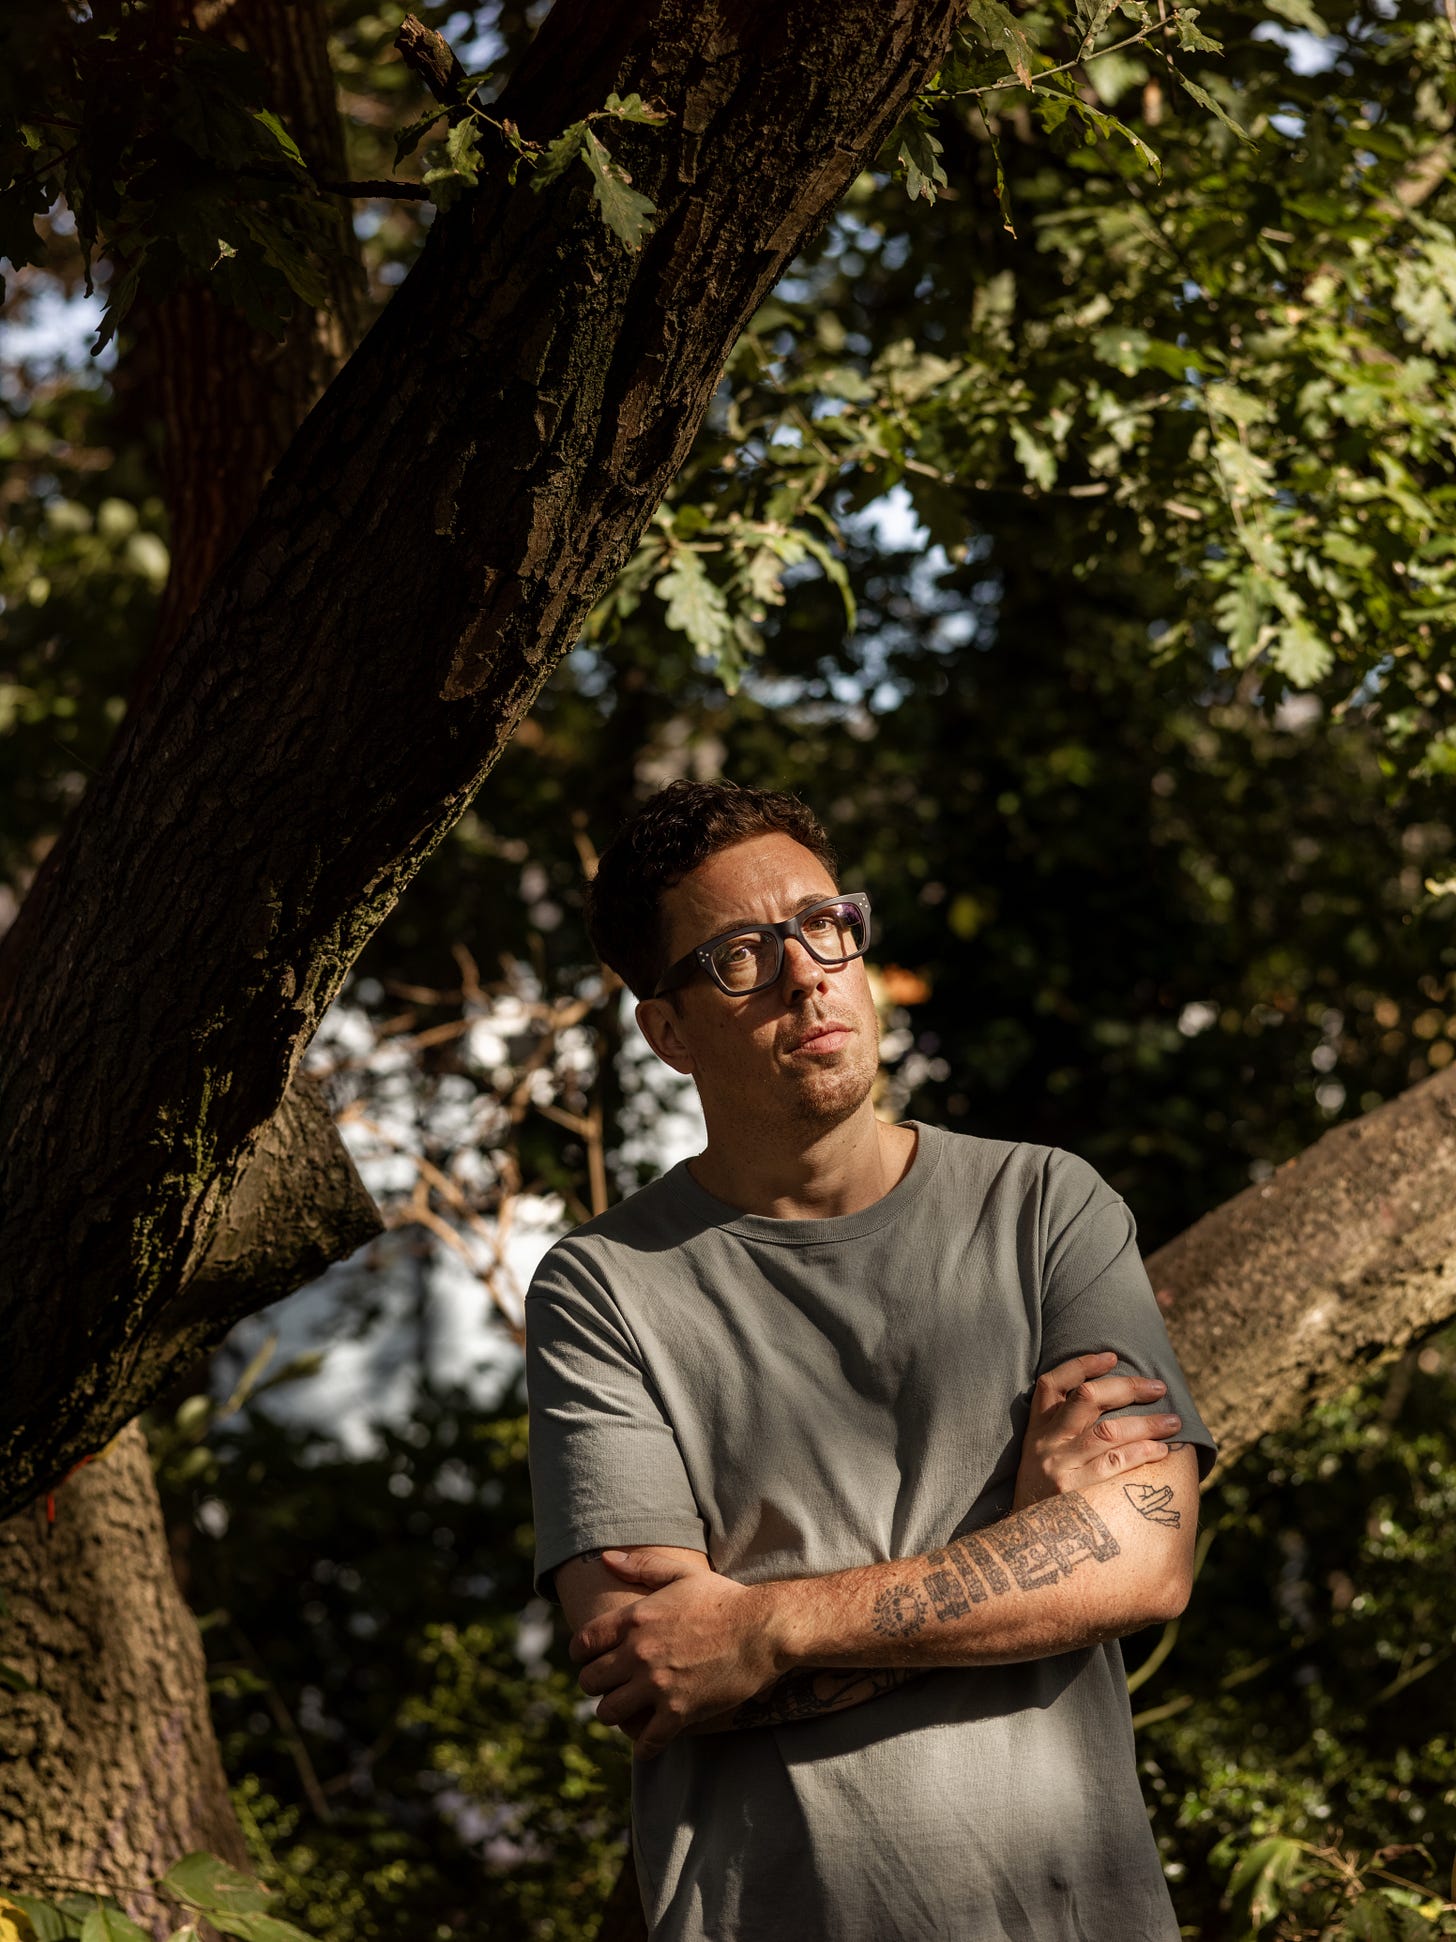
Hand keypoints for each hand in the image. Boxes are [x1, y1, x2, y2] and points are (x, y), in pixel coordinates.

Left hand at [570, 1549, 780, 1759]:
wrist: (762, 1629)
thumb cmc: (724, 1598)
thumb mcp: (682, 1573)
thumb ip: (642, 1566)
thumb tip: (606, 1558)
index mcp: (636, 1619)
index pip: (583, 1643)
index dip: (580, 1654)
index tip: (588, 1659)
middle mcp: (639, 1652)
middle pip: (590, 1681)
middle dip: (595, 1685)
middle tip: (608, 1685)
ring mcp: (658, 1684)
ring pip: (608, 1712)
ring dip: (613, 1713)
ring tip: (625, 1710)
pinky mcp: (679, 1711)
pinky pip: (646, 1741)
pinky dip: (644, 1746)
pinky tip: (648, 1743)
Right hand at [1013, 1350, 1181, 1509]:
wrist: (1020, 1547)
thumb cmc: (1042, 1500)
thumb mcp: (1039, 1460)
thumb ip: (1064, 1434)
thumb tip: (1114, 1410)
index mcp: (1035, 1430)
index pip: (1051, 1383)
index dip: (1082, 1365)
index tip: (1112, 1356)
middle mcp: (1045, 1443)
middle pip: (1087, 1397)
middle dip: (1128, 1387)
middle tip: (1159, 1388)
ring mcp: (1059, 1466)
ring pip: (1109, 1430)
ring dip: (1147, 1423)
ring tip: (1174, 1422)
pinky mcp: (1073, 1491)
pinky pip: (1116, 1463)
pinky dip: (1142, 1452)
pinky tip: (1161, 1451)